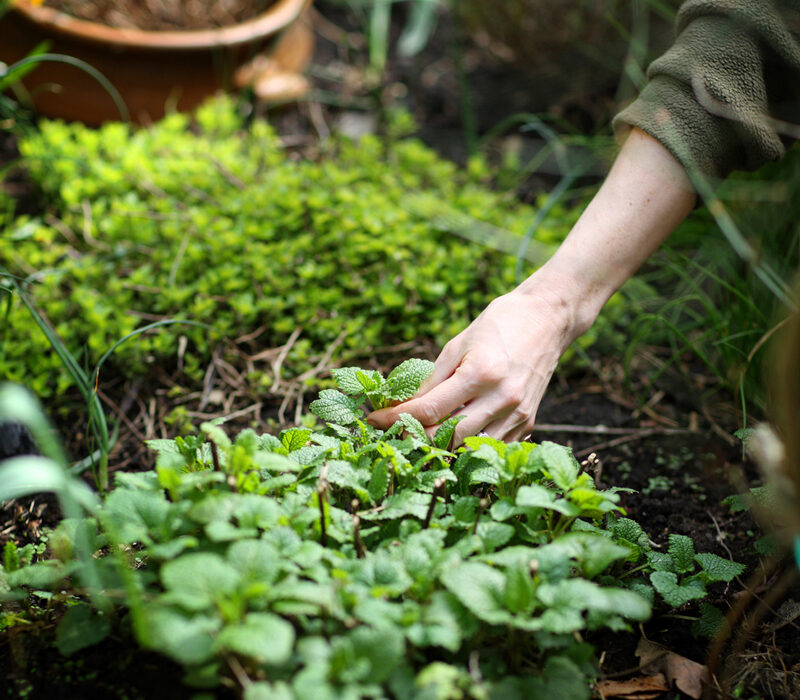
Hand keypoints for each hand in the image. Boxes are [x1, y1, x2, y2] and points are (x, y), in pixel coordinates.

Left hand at [367, 129, 696, 444]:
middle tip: (389, 433)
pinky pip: (492, 445)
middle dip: (412, 437)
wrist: (550, 318)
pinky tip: (450, 437)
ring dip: (438, 446)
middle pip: (446, 436)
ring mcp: (518, 413)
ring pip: (469, 447)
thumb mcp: (459, 343)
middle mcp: (501, 398)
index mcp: (480, 373)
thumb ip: (432, 379)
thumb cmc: (501, 323)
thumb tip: (401, 406)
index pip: (428, 409)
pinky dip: (468, 446)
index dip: (394, 418)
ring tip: (415, 438)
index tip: (372, 419)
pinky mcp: (528, 421)